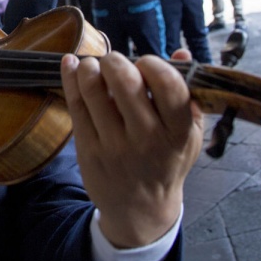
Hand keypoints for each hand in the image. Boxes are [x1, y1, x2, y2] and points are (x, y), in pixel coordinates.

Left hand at [59, 48, 203, 248]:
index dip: (153, 63)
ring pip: (95, 90)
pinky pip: (75, 105)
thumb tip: (179, 51)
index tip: (145, 64)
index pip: (168, 84)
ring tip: (93, 65)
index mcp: (177, 132)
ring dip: (91, 67)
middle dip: (116, 61)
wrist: (140, 209)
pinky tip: (73, 65)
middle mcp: (147, 138)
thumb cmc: (166, 162)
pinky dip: (72, 78)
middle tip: (114, 62)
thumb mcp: (188, 135)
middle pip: (126, 81)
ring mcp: (114, 145)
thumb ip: (188, 94)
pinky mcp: (88, 150)